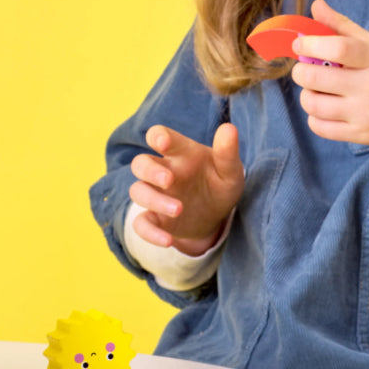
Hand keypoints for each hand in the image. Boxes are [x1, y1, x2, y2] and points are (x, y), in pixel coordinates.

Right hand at [128, 123, 243, 254]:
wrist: (216, 216)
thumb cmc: (220, 184)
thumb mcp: (230, 171)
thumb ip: (228, 152)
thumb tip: (229, 128)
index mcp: (179, 153)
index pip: (159, 136)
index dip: (157, 137)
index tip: (162, 142)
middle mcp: (162, 172)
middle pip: (140, 163)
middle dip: (150, 171)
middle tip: (169, 181)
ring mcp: (156, 195)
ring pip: (137, 191)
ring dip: (154, 200)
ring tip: (179, 209)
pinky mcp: (155, 218)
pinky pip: (140, 223)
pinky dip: (149, 232)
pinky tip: (168, 241)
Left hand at [291, 0, 368, 169]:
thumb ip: (344, 27)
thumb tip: (316, 5)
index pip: (337, 48)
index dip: (310, 44)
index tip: (300, 44)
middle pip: (315, 77)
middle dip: (300, 70)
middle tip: (304, 68)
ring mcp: (367, 113)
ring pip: (312, 103)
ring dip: (306, 94)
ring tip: (315, 89)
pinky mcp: (363, 135)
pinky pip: (319, 127)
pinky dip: (314, 117)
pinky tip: (324, 108)